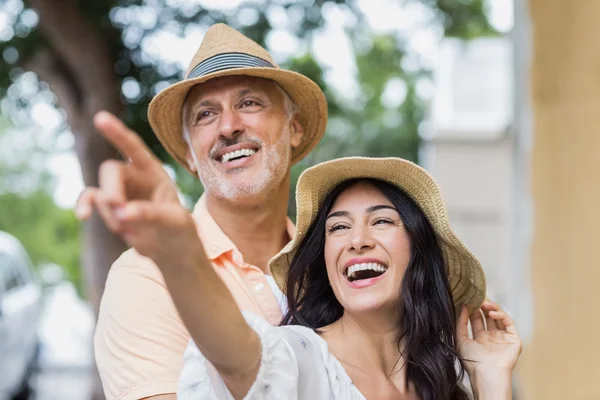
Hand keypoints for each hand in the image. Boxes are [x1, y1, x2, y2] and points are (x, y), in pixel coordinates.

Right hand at [76, 111, 200, 266]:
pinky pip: (90, 198)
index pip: (134, 148)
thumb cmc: (178, 229)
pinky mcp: (109, 205)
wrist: (171, 248)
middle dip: (111, 190)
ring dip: (110, 212)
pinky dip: (84, 205)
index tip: (100, 118)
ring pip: (101, 192)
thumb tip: (122, 212)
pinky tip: (83, 216)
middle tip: (119, 209)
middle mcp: (135, 176)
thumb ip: (150, 214)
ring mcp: (120, 190)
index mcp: (154, 172)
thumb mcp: (173, 222)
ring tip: (129, 231)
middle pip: (112, 170)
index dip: (118, 133)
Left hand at [457, 300, 521, 394]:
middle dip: (482, 305)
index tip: (467, 299)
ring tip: (483, 301)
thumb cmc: (472, 361)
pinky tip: (491, 312)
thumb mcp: (461, 339)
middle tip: (477, 296)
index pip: (477, 319)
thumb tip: (462, 307)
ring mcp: (503, 338)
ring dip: (492, 307)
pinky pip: (509, 323)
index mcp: (480, 339)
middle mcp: (492, 338)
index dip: (472, 309)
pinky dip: (501, 315)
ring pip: (499, 317)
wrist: (486, 374)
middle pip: (488, 316)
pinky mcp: (514, 339)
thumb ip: (461, 323)